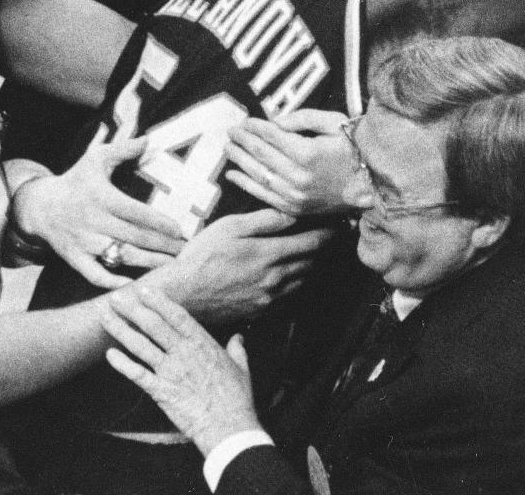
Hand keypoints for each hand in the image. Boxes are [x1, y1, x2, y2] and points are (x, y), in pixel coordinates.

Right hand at [13, 139, 185, 288]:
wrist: (39, 206)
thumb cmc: (76, 180)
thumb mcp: (96, 158)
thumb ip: (123, 149)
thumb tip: (148, 139)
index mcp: (101, 197)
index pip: (135, 212)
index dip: (158, 222)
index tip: (179, 230)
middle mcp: (93, 221)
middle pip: (134, 237)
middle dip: (162, 246)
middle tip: (185, 252)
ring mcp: (84, 242)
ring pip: (120, 256)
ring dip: (148, 263)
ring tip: (171, 268)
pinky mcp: (75, 258)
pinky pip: (95, 274)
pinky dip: (113, 282)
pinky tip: (134, 285)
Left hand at [102, 285, 259, 454]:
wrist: (229, 428)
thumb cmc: (237, 399)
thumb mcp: (241, 368)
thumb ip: (236, 349)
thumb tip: (238, 338)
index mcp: (202, 343)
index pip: (176, 315)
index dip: (158, 301)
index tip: (143, 289)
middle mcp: (183, 353)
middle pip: (153, 325)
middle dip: (132, 309)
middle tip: (115, 297)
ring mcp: (170, 372)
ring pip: (140, 345)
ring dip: (120, 330)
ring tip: (104, 317)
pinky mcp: (161, 392)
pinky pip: (138, 375)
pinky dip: (122, 364)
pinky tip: (109, 355)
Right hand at [150, 208, 332, 324]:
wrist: (184, 294)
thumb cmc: (202, 256)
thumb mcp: (230, 227)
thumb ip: (264, 220)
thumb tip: (291, 213)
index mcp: (269, 254)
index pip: (310, 243)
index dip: (328, 234)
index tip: (340, 227)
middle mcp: (275, 278)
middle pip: (309, 263)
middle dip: (320, 250)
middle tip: (328, 239)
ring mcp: (268, 297)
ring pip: (300, 281)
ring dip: (308, 268)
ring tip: (310, 256)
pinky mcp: (260, 311)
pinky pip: (286, 297)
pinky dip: (292, 284)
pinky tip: (286, 277)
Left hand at [226, 110, 354, 215]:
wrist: (372, 185)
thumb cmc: (354, 148)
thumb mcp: (333, 122)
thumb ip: (302, 118)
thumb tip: (273, 121)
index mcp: (307, 152)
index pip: (271, 136)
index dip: (254, 127)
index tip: (243, 120)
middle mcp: (298, 176)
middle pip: (261, 155)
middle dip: (242, 141)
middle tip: (229, 131)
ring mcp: (295, 195)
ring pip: (258, 175)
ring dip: (239, 160)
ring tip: (227, 148)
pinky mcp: (295, 209)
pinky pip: (264, 195)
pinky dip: (245, 184)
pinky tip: (232, 175)